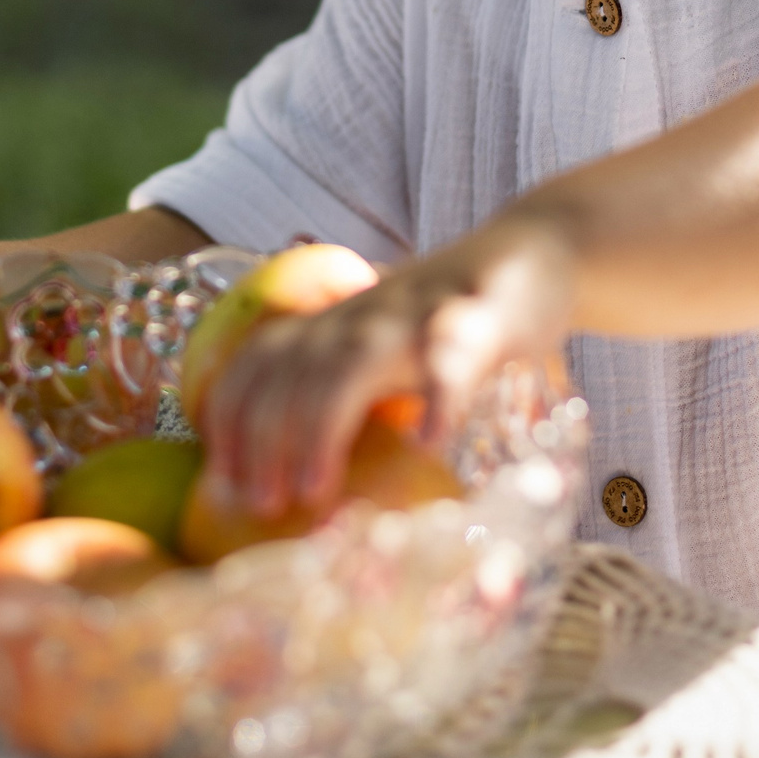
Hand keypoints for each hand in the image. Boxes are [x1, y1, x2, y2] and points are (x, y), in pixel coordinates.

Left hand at [198, 220, 573, 516]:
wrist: (536, 251)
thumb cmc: (449, 323)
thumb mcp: (381, 352)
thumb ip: (340, 395)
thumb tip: (291, 481)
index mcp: (331, 326)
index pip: (254, 363)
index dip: (228, 420)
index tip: (222, 484)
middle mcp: (360, 317)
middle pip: (289, 372)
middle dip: (264, 439)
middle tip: (263, 506)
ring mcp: (416, 316)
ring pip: (349, 364)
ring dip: (321, 427)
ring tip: (315, 490)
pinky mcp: (479, 319)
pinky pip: (452, 357)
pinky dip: (437, 397)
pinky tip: (429, 442)